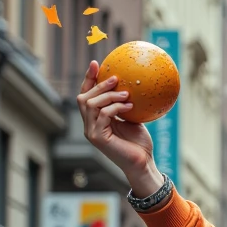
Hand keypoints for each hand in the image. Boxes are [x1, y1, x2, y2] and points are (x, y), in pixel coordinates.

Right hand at [77, 61, 163, 197]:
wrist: (143, 163)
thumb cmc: (139, 144)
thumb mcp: (132, 118)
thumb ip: (125, 103)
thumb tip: (131, 82)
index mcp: (95, 119)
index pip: (86, 95)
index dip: (88, 79)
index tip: (96, 63)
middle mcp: (89, 125)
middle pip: (83, 97)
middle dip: (97, 84)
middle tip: (114, 77)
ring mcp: (91, 132)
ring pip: (90, 104)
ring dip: (108, 95)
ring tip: (126, 93)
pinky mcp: (97, 137)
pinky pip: (103, 114)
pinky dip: (116, 107)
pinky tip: (129, 106)